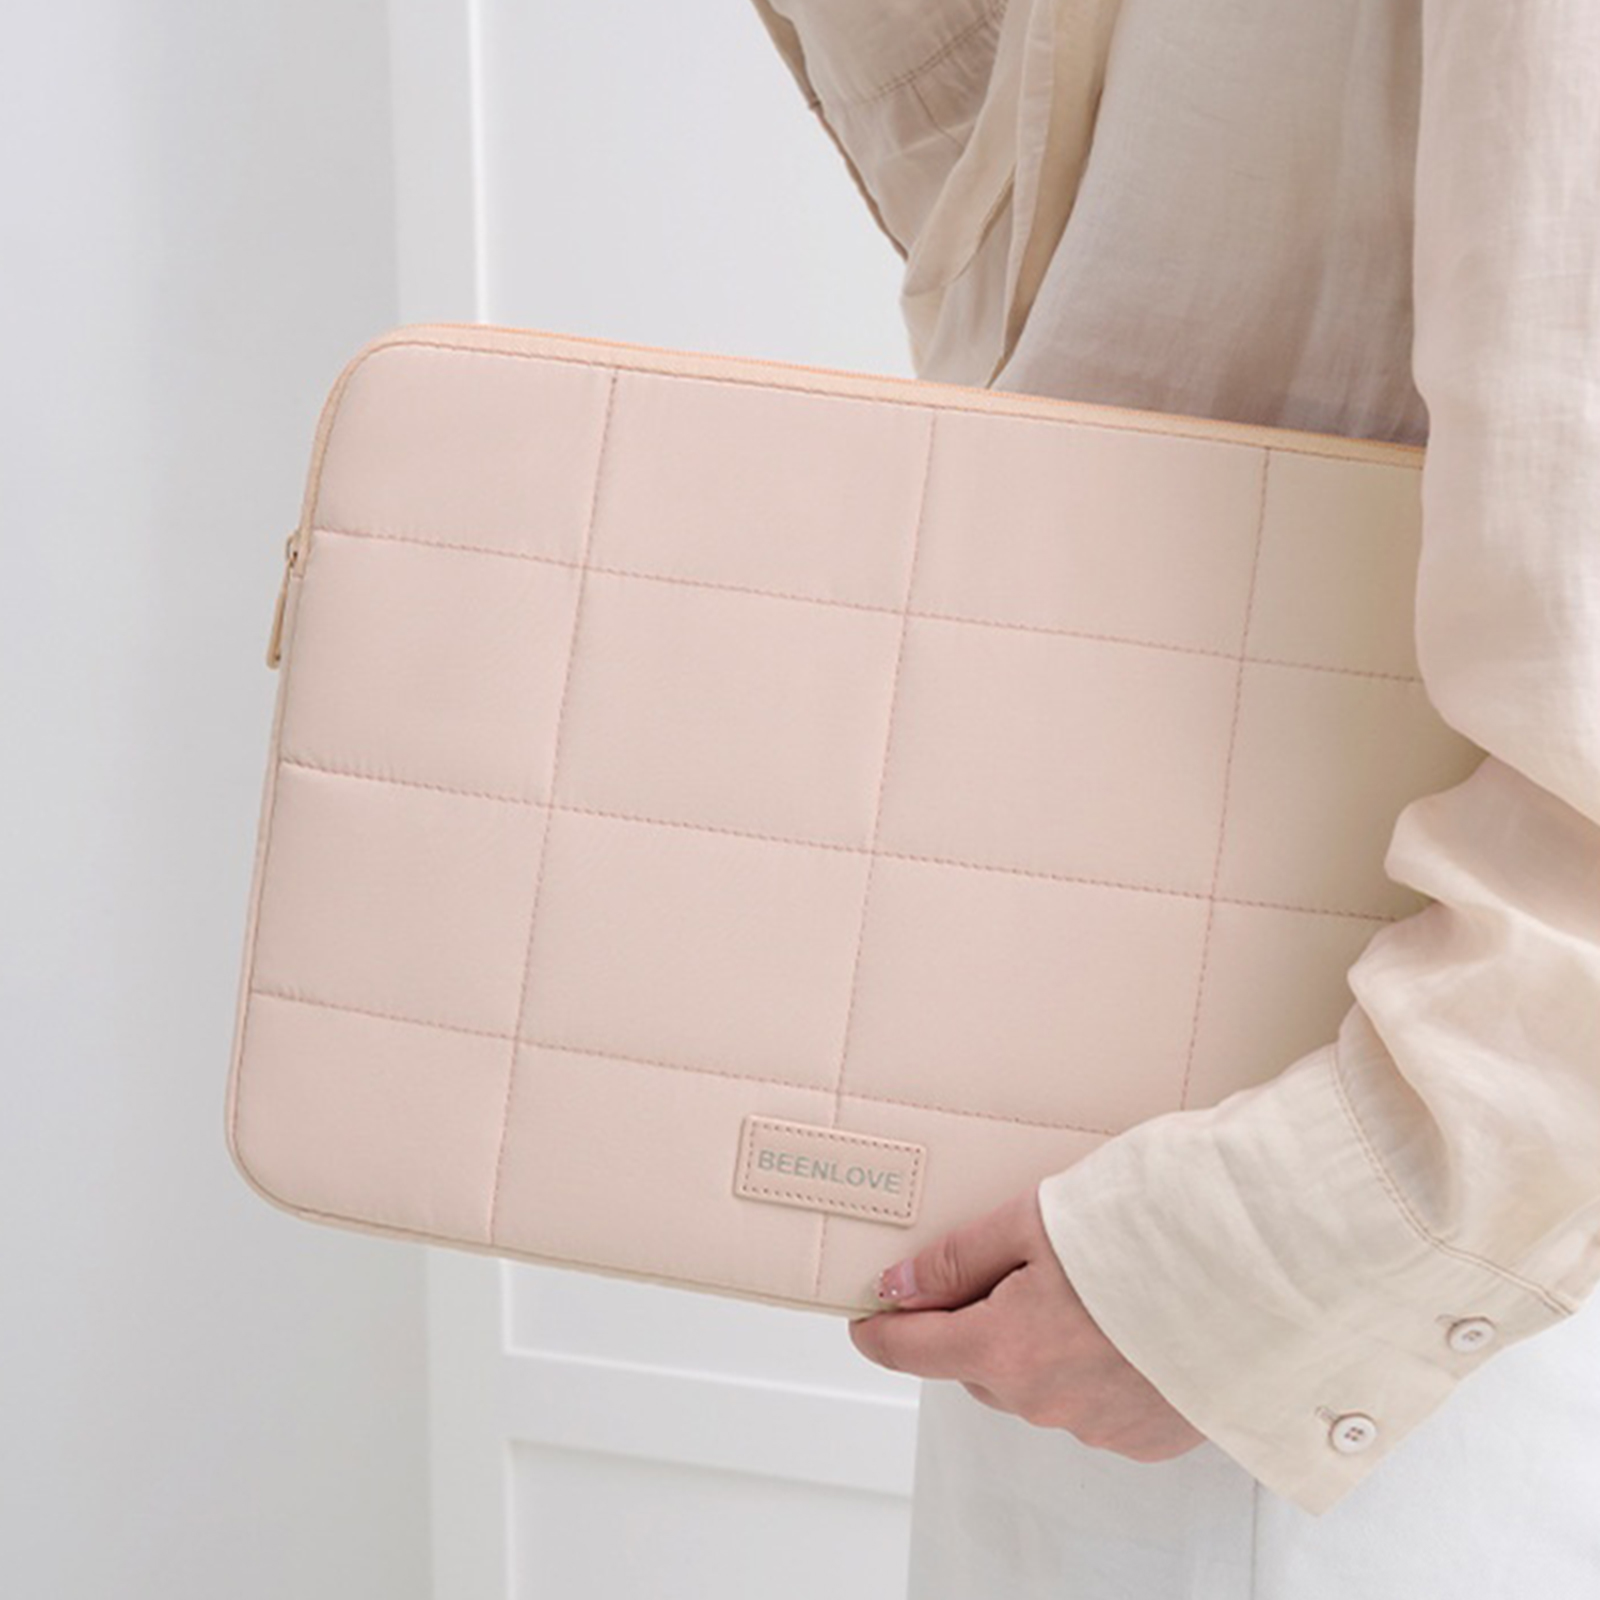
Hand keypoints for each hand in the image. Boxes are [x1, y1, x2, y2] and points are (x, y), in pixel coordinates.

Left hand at [847, 1186, 1208, 1463]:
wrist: (1262, 1271)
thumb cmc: (1148, 1234)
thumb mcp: (1033, 1222)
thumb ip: (958, 1260)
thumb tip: (896, 1287)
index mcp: (1006, 1349)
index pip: (911, 1351)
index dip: (880, 1331)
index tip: (864, 1318)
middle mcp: (1046, 1403)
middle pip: (976, 1365)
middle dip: (973, 1323)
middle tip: (1005, 1267)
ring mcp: (1100, 1427)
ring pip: (1034, 1386)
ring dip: (1036, 1346)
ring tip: (1081, 1286)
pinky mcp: (1150, 1436)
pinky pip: (1091, 1404)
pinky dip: (1090, 1368)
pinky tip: (1123, 1323)